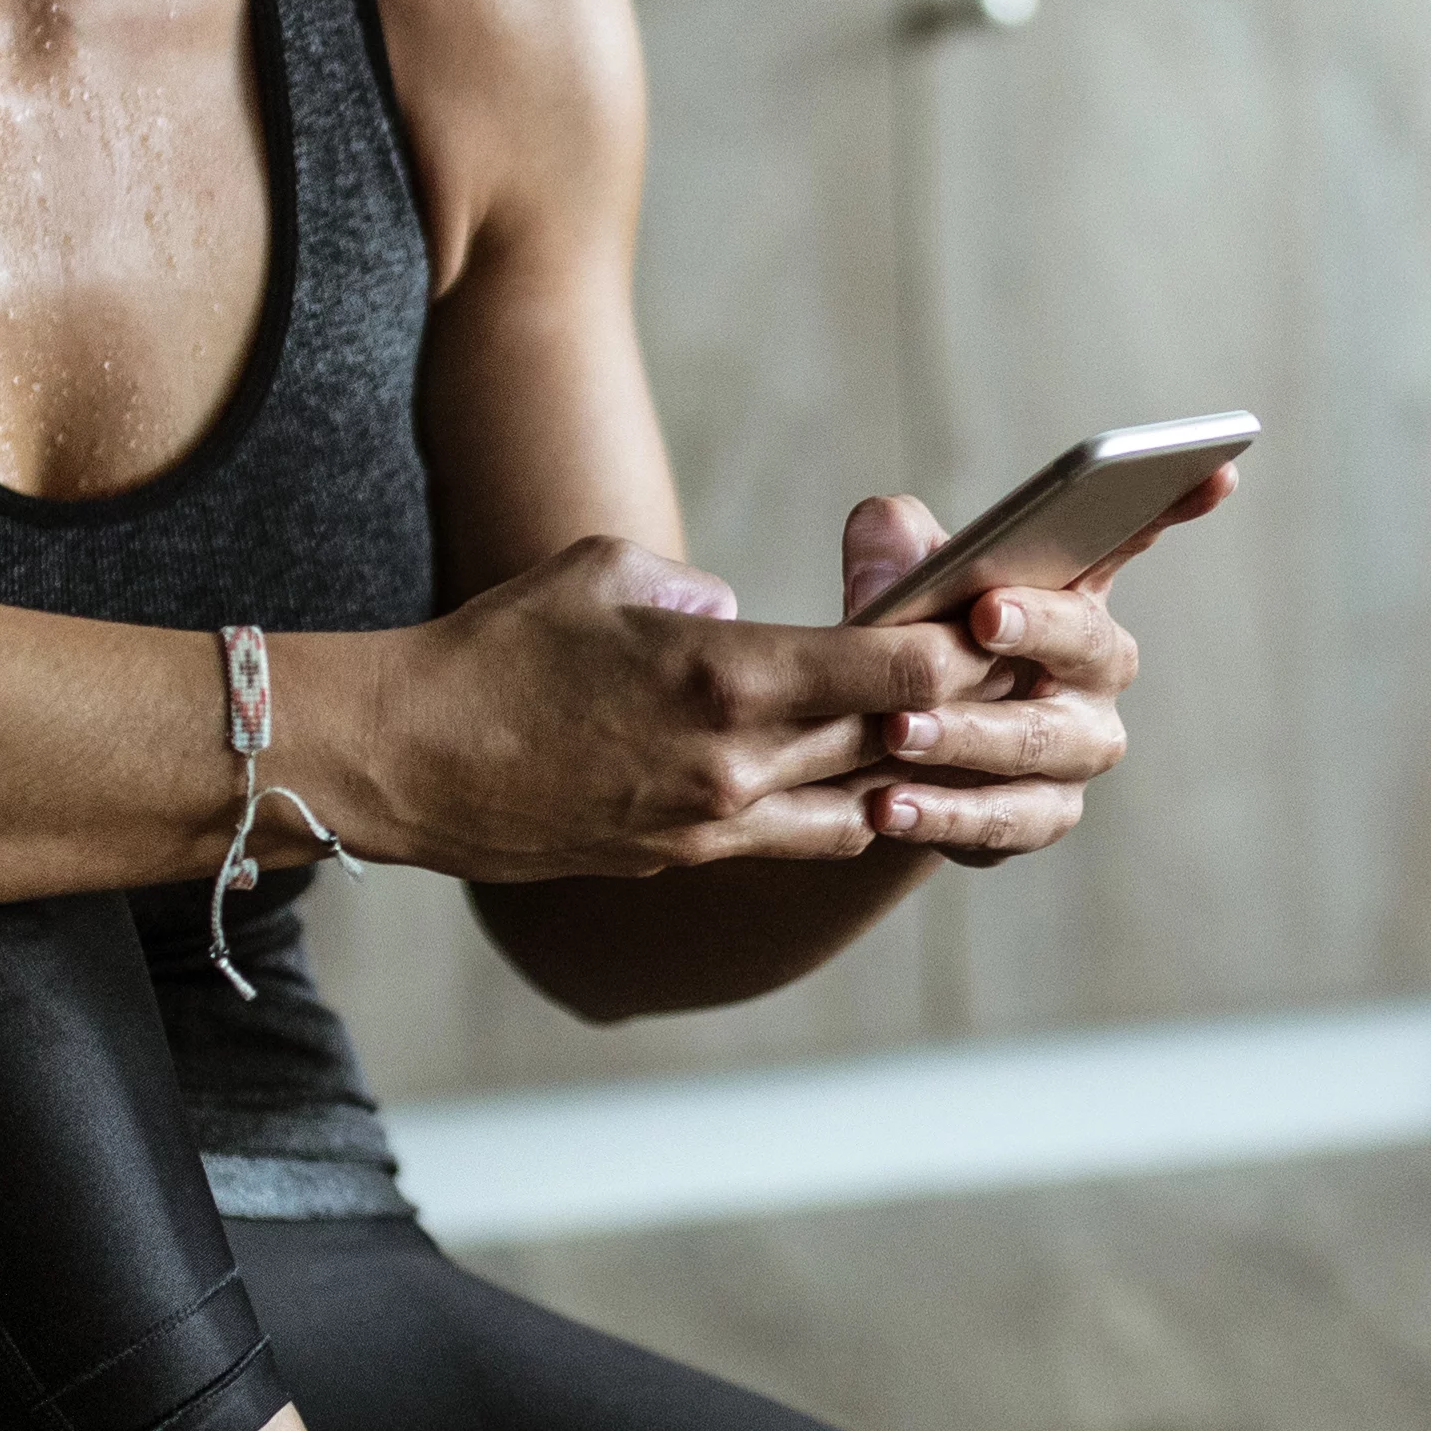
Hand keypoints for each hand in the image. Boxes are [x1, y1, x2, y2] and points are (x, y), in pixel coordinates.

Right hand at [308, 537, 997, 883]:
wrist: (408, 761)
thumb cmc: (497, 647)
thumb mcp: (602, 572)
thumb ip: (693, 589)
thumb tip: (739, 615)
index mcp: (729, 675)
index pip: (895, 669)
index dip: (963, 644)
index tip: (1004, 617)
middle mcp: (738, 763)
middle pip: (897, 738)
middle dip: (966, 705)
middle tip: (1023, 672)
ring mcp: (715, 824)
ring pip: (864, 803)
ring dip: (916, 772)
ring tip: (961, 737)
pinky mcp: (684, 858)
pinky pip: (801, 839)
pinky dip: (848, 811)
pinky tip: (874, 787)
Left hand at [824, 468, 1224, 863]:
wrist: (878, 758)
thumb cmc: (910, 645)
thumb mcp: (894, 582)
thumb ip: (890, 547)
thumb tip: (888, 552)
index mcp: (1071, 591)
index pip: (1130, 537)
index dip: (1178, 504)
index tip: (1217, 471)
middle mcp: (1094, 669)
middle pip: (1087, 643)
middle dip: (1038, 627)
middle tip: (982, 617)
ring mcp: (1078, 747)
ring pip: (1039, 740)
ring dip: (967, 734)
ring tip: (898, 731)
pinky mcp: (1043, 816)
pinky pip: (1004, 818)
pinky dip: (944, 813)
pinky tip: (888, 805)